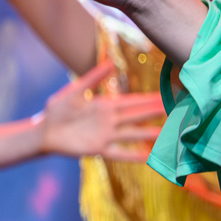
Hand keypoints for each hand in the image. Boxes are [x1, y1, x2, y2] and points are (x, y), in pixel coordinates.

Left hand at [36, 61, 163, 161]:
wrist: (42, 132)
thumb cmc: (56, 111)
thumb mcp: (73, 91)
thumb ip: (92, 78)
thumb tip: (111, 62)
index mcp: (105, 105)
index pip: (133, 101)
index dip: (150, 99)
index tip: (167, 96)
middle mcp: (110, 120)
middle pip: (137, 116)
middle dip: (156, 113)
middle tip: (178, 111)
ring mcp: (105, 135)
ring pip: (132, 134)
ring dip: (149, 134)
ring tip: (168, 134)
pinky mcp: (97, 149)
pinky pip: (118, 153)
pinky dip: (133, 156)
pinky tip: (148, 157)